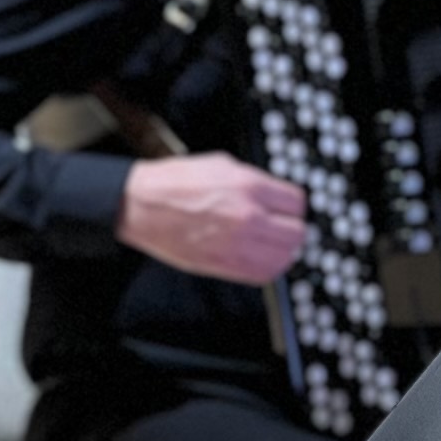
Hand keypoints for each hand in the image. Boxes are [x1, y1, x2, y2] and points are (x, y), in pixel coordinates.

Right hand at [116, 150, 310, 283]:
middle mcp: (248, 217)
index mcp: (248, 186)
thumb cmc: (175, 183)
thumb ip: (255, 182)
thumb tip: (276, 196)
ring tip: (270, 243)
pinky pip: (264, 274)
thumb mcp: (222, 165)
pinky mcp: (223, 266)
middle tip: (282, 225)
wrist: (142, 206)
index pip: (297, 202)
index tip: (286, 208)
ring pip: (285, 257)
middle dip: (291, 227)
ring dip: (282, 250)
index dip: (292, 205)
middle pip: (297, 233)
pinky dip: (267, 267)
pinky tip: (258, 257)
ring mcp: (237, 245)